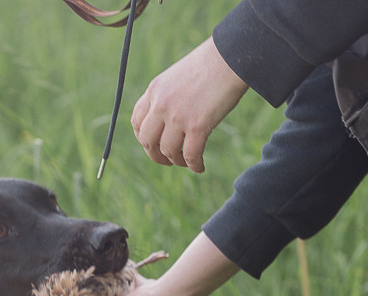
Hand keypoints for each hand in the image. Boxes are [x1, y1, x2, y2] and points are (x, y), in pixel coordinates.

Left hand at [131, 36, 248, 172]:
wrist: (231, 56)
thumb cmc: (211, 64)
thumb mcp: (179, 76)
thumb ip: (169, 96)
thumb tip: (170, 118)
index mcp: (155, 90)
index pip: (137, 121)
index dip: (143, 138)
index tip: (153, 145)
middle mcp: (161, 104)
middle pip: (147, 141)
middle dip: (155, 155)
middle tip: (167, 160)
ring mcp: (177, 116)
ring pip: (167, 151)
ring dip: (176, 161)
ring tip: (186, 162)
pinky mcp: (197, 126)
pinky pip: (190, 155)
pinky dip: (194, 165)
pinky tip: (200, 167)